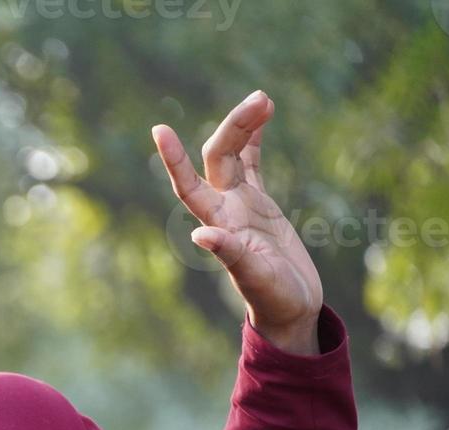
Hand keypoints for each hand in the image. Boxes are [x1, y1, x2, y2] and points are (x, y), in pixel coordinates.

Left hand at [153, 90, 322, 353]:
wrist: (289, 311)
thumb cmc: (273, 299)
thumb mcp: (255, 278)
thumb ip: (230, 256)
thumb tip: (200, 236)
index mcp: (219, 224)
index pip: (189, 184)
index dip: (174, 159)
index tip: (159, 129)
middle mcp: (225, 210)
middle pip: (218, 158)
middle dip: (235, 127)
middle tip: (262, 98)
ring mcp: (241, 206)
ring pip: (234, 156)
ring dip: (244, 127)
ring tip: (264, 99)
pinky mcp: (260, 206)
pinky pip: (252, 165)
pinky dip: (253, 142)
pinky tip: (260, 119)